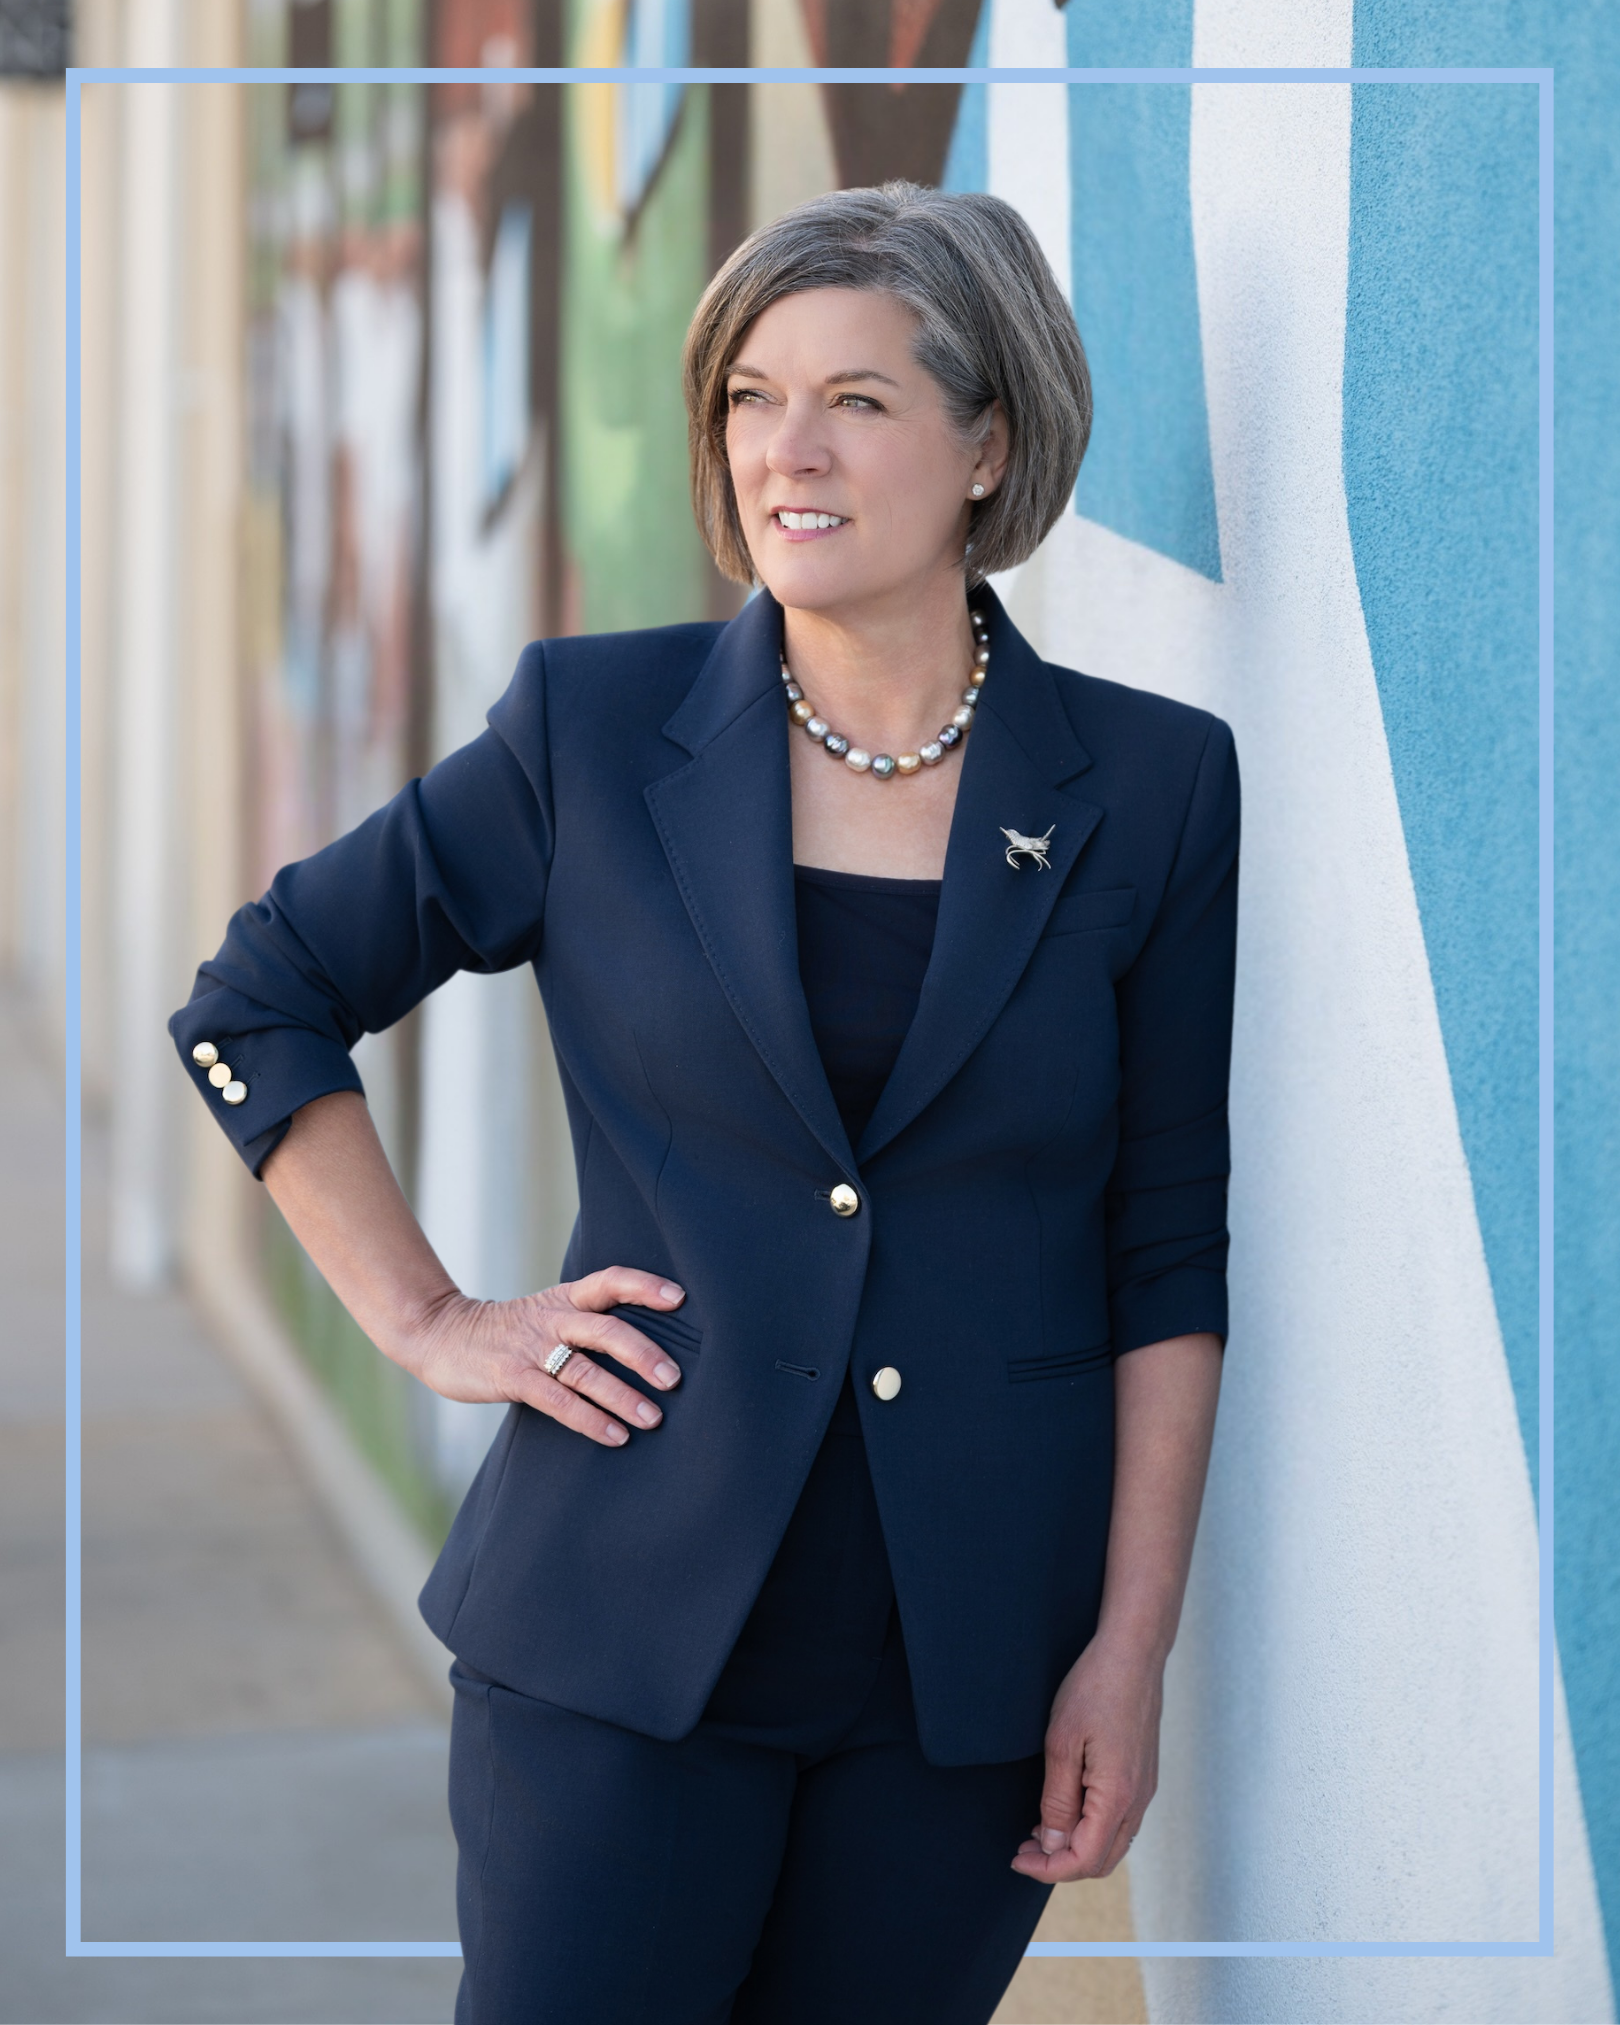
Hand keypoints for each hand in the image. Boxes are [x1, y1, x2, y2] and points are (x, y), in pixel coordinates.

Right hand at [408, 1267, 686, 1448]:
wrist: (440, 1334)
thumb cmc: (506, 1331)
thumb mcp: (546, 1313)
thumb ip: (584, 1323)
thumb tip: (643, 1348)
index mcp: (566, 1298)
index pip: (611, 1281)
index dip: (645, 1286)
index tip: (680, 1298)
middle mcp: (553, 1318)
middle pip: (606, 1329)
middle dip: (644, 1354)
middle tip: (675, 1379)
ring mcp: (532, 1348)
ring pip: (586, 1370)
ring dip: (622, 1396)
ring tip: (653, 1418)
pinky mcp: (512, 1377)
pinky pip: (558, 1400)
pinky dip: (590, 1419)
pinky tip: (615, 1436)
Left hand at [1011, 1635, 1162, 1882]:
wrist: (1133, 1655)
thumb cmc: (1094, 1690)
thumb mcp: (1062, 1742)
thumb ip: (1057, 1800)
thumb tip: (1052, 1845)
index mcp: (1117, 1796)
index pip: (1084, 1859)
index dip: (1047, 1869)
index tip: (1017, 1858)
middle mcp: (1138, 1801)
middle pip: (1101, 1861)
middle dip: (1060, 1864)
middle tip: (1023, 1849)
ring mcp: (1144, 1790)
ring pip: (1112, 1844)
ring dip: (1076, 1848)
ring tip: (1038, 1832)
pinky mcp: (1143, 1777)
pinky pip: (1119, 1822)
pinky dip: (1091, 1829)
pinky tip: (1065, 1810)